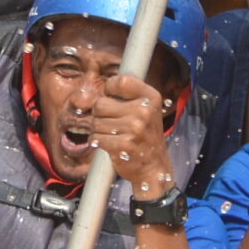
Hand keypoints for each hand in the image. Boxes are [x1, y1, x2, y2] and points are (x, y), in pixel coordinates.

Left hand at [89, 72, 178, 199]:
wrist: (154, 167)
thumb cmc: (145, 136)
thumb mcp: (147, 110)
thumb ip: (128, 96)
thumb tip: (103, 86)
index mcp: (151, 98)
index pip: (121, 81)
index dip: (110, 88)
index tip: (111, 97)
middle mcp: (144, 111)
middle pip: (100, 103)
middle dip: (99, 114)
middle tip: (111, 123)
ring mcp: (134, 128)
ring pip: (95, 122)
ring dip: (98, 130)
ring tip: (113, 135)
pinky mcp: (123, 145)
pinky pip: (95, 138)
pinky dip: (98, 142)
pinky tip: (110, 145)